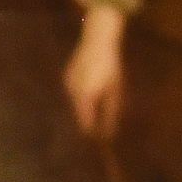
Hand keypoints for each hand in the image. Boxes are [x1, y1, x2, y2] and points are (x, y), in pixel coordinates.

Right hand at [63, 3, 126, 142]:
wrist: (98, 40)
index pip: (85, 123)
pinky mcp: (67, 76)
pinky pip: (74, 92)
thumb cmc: (111, 66)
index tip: (98, 140)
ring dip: (85, 106)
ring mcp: (67, 83)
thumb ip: (110, 112)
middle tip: (99, 124)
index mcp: (85, 96)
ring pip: (76, 103)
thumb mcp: (115, 91)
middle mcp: (72, 91)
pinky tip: (92, 85)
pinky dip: (81, 95)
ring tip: (99, 97)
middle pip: (79, 114)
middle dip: (89, 119)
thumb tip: (108, 133)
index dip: (91, 132)